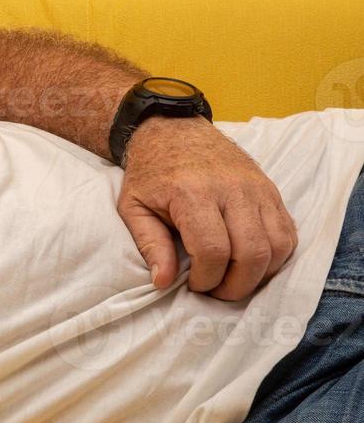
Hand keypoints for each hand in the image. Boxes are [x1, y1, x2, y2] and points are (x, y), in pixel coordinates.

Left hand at [117, 116, 298, 300]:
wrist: (173, 130)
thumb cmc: (150, 172)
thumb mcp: (134, 206)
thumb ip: (149, 244)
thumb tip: (163, 282)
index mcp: (193, 193)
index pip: (213, 251)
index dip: (207, 279)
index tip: (194, 285)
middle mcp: (232, 189)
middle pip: (252, 253)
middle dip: (237, 285)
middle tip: (217, 291)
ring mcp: (257, 188)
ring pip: (278, 246)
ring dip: (260, 274)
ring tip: (234, 279)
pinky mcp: (271, 190)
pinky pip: (289, 232)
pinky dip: (276, 256)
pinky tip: (252, 263)